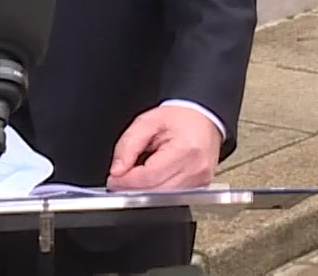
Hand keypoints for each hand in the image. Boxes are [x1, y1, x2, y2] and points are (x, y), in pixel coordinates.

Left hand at [107, 105, 222, 191]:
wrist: (204, 119)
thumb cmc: (179, 119)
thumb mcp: (147, 123)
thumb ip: (128, 146)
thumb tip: (117, 171)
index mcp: (185, 149)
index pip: (149, 176)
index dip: (126, 180)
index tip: (113, 178)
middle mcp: (196, 169)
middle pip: (154, 192)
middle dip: (132, 189)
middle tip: (120, 179)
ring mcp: (200, 181)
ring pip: (161, 199)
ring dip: (144, 191)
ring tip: (138, 175)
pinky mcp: (199, 188)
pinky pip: (171, 198)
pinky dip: (157, 191)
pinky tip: (153, 178)